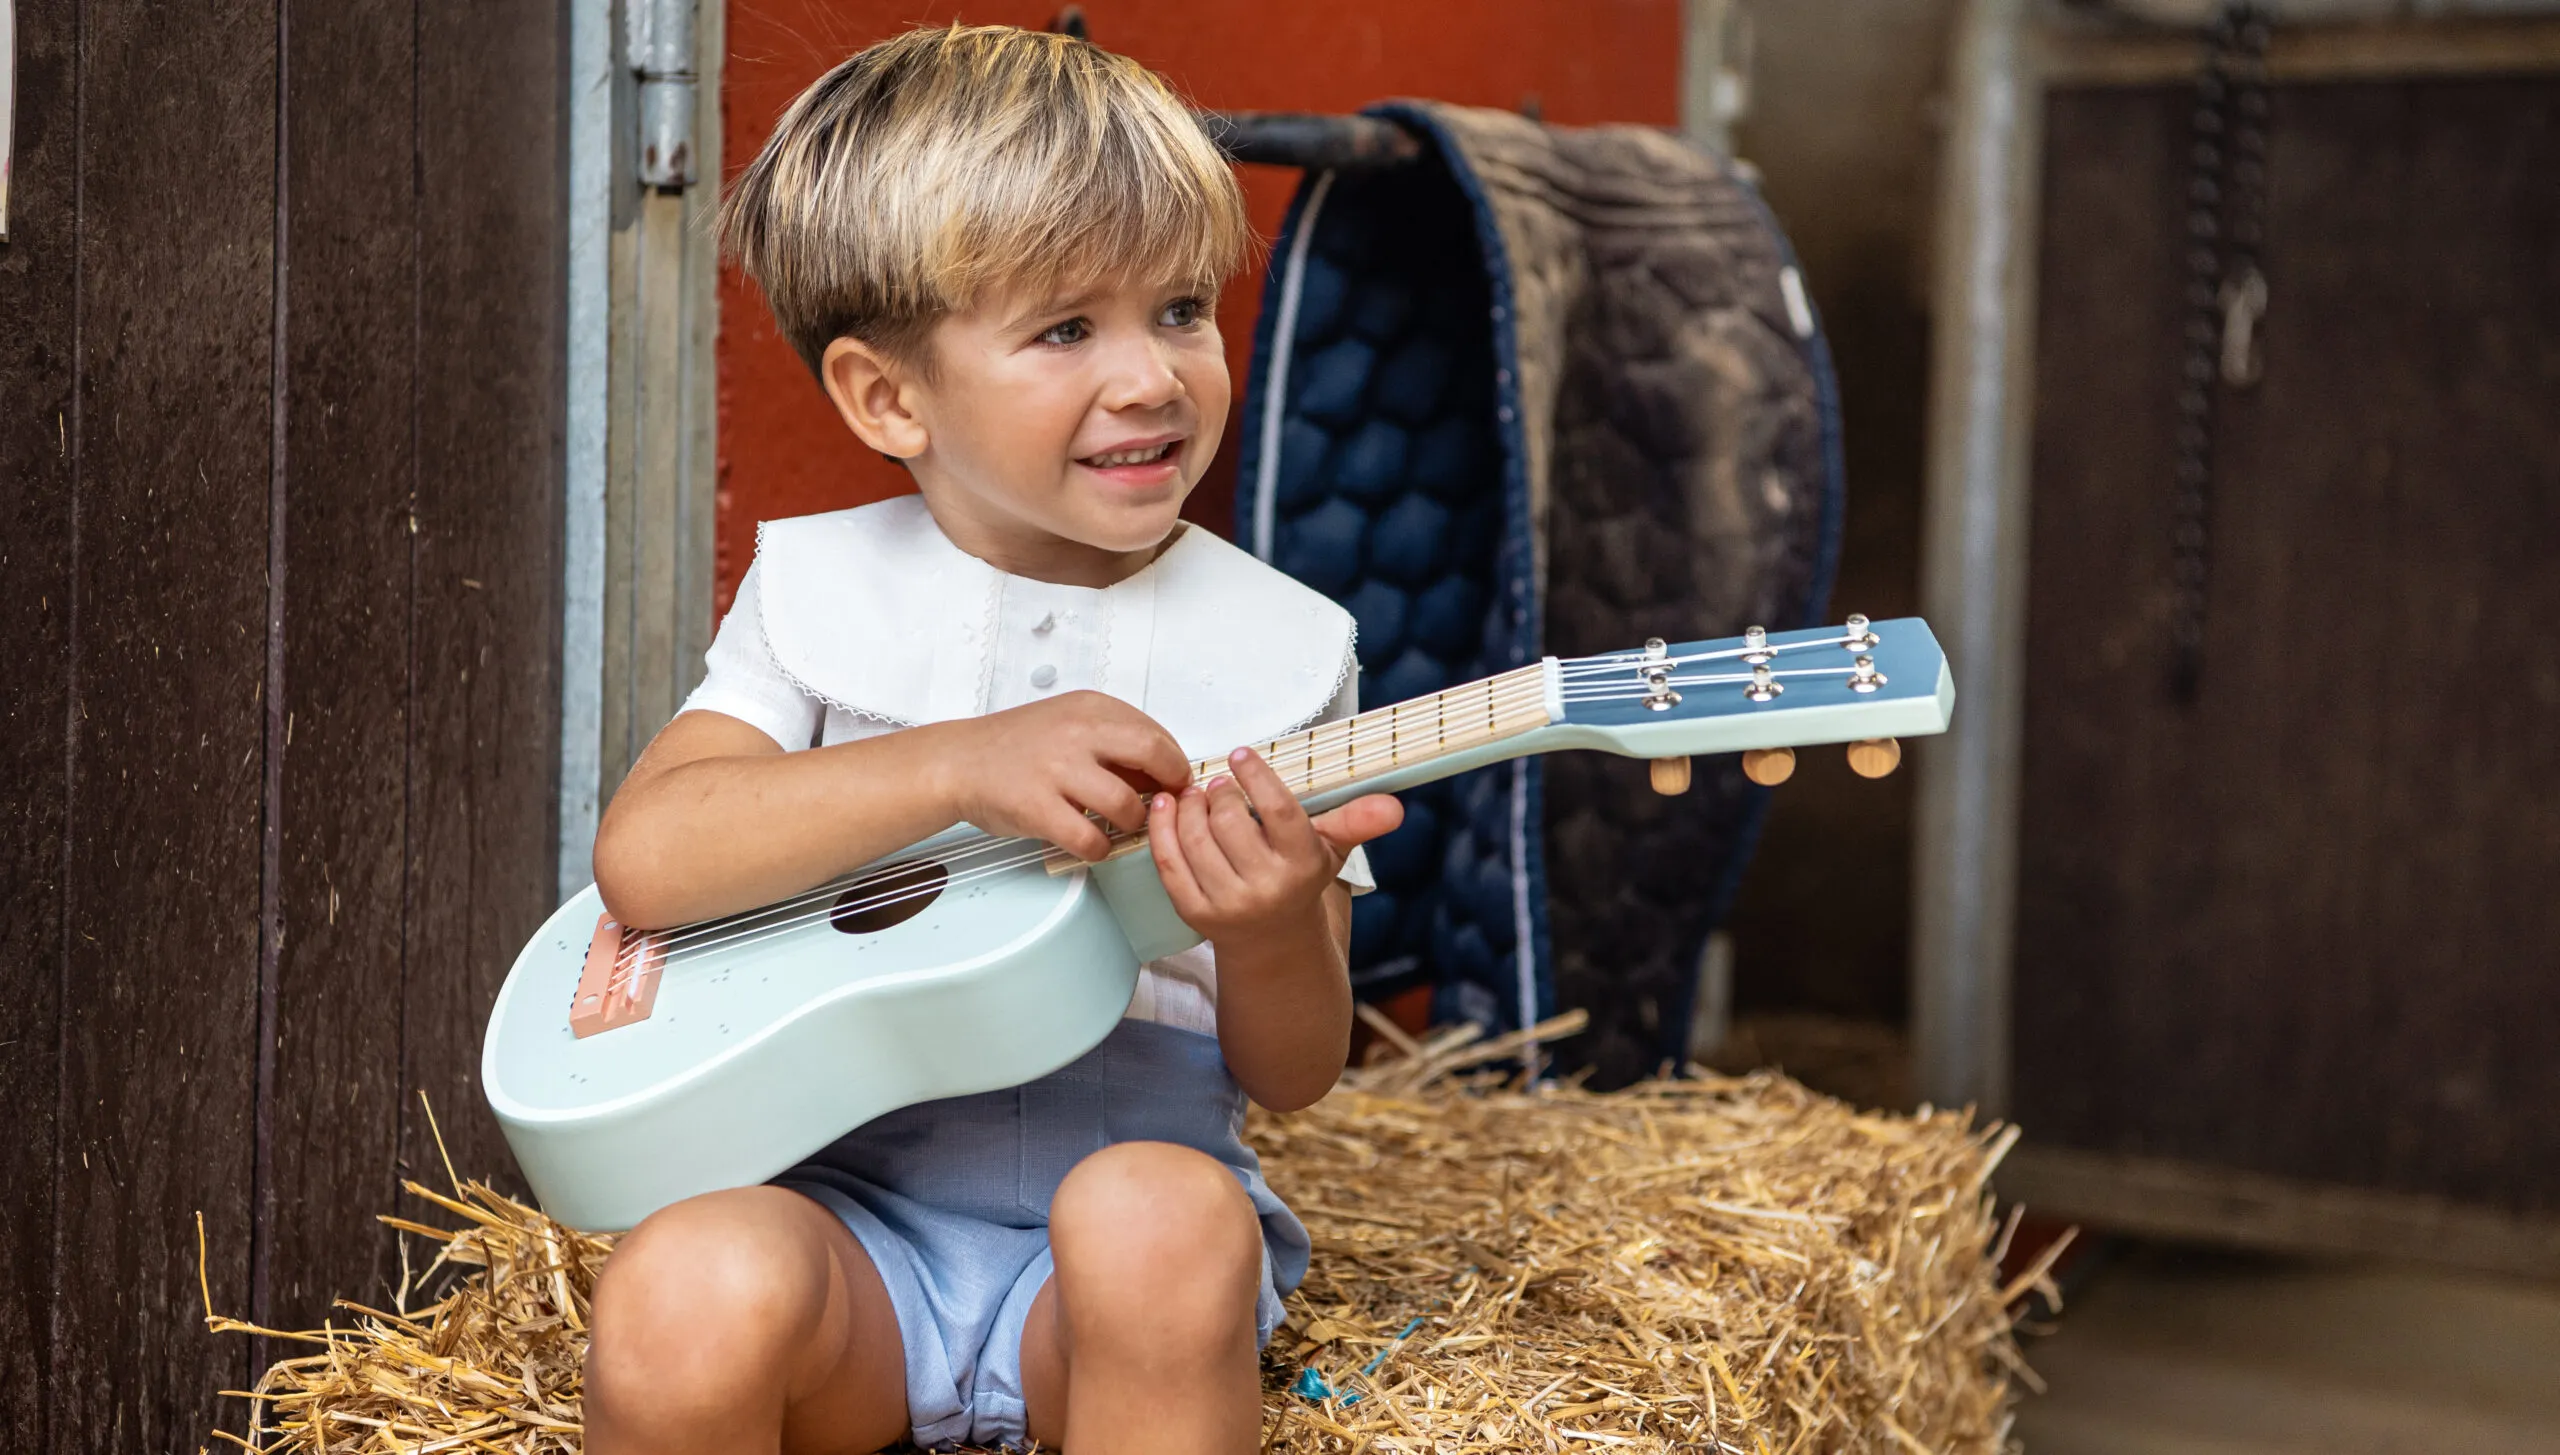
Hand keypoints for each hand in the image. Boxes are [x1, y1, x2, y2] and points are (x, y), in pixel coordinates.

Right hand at [933, 691, 1193, 860]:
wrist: (958, 761)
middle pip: (1153, 756)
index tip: (1176, 781)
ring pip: (1126, 805)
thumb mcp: (1069, 722)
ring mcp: (1057, 770)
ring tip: (1122, 825)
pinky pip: (1090, 839)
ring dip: (1134, 823)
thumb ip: (1113, 740)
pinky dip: (1100, 849)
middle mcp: (1077, 733)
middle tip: (1167, 805)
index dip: (1175, 763)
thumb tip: (1162, 770)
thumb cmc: (1016, 746)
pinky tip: (1093, 844)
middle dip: (1170, 787)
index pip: (1156, 733)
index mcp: (1090, 708)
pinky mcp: (1038, 808)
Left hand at [1147, 747, 1403, 941]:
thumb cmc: (1300, 882)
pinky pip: (1169, 863)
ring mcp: (1228, 904)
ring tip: (1195, 793)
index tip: (1241, 754)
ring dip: (1189, 806)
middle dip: (1220, 792)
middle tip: (1220, 782)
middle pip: (1230, 821)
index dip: (1257, 776)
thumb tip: (1394, 807)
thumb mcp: (1331, 851)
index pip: (1279, 811)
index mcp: (1302, 867)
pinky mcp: (1194, 914)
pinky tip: (1166, 807)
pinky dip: (1162, 829)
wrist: (1275, 944)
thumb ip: (1358, 821)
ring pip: (1196, 839)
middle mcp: (1266, 888)